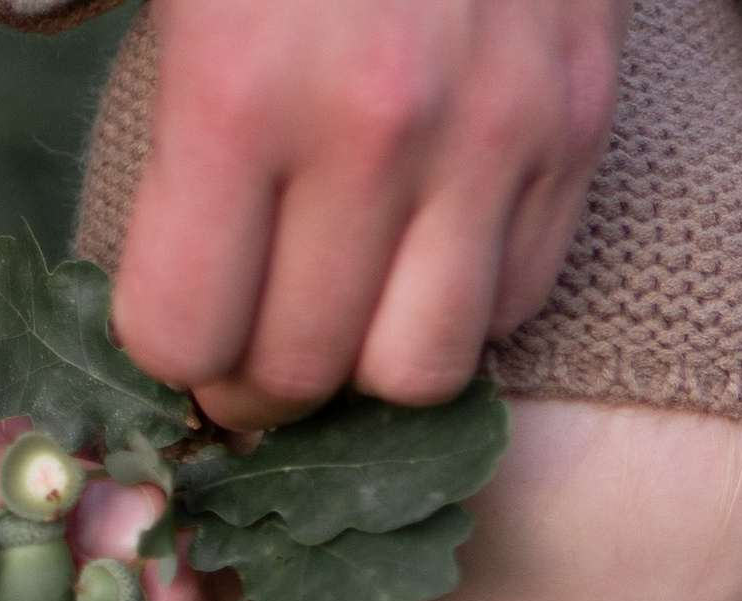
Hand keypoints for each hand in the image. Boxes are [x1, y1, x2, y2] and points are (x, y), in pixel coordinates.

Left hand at [117, 0, 628, 428]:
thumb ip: (166, 129)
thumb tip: (174, 309)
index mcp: (242, 81)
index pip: (191, 334)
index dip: (172, 356)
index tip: (175, 338)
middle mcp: (377, 128)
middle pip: (307, 370)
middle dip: (262, 378)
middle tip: (250, 343)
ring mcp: (494, 135)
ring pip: (424, 372)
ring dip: (372, 363)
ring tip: (343, 311)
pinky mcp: (574, 129)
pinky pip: (514, 303)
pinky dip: (463, 300)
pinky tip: (422, 242)